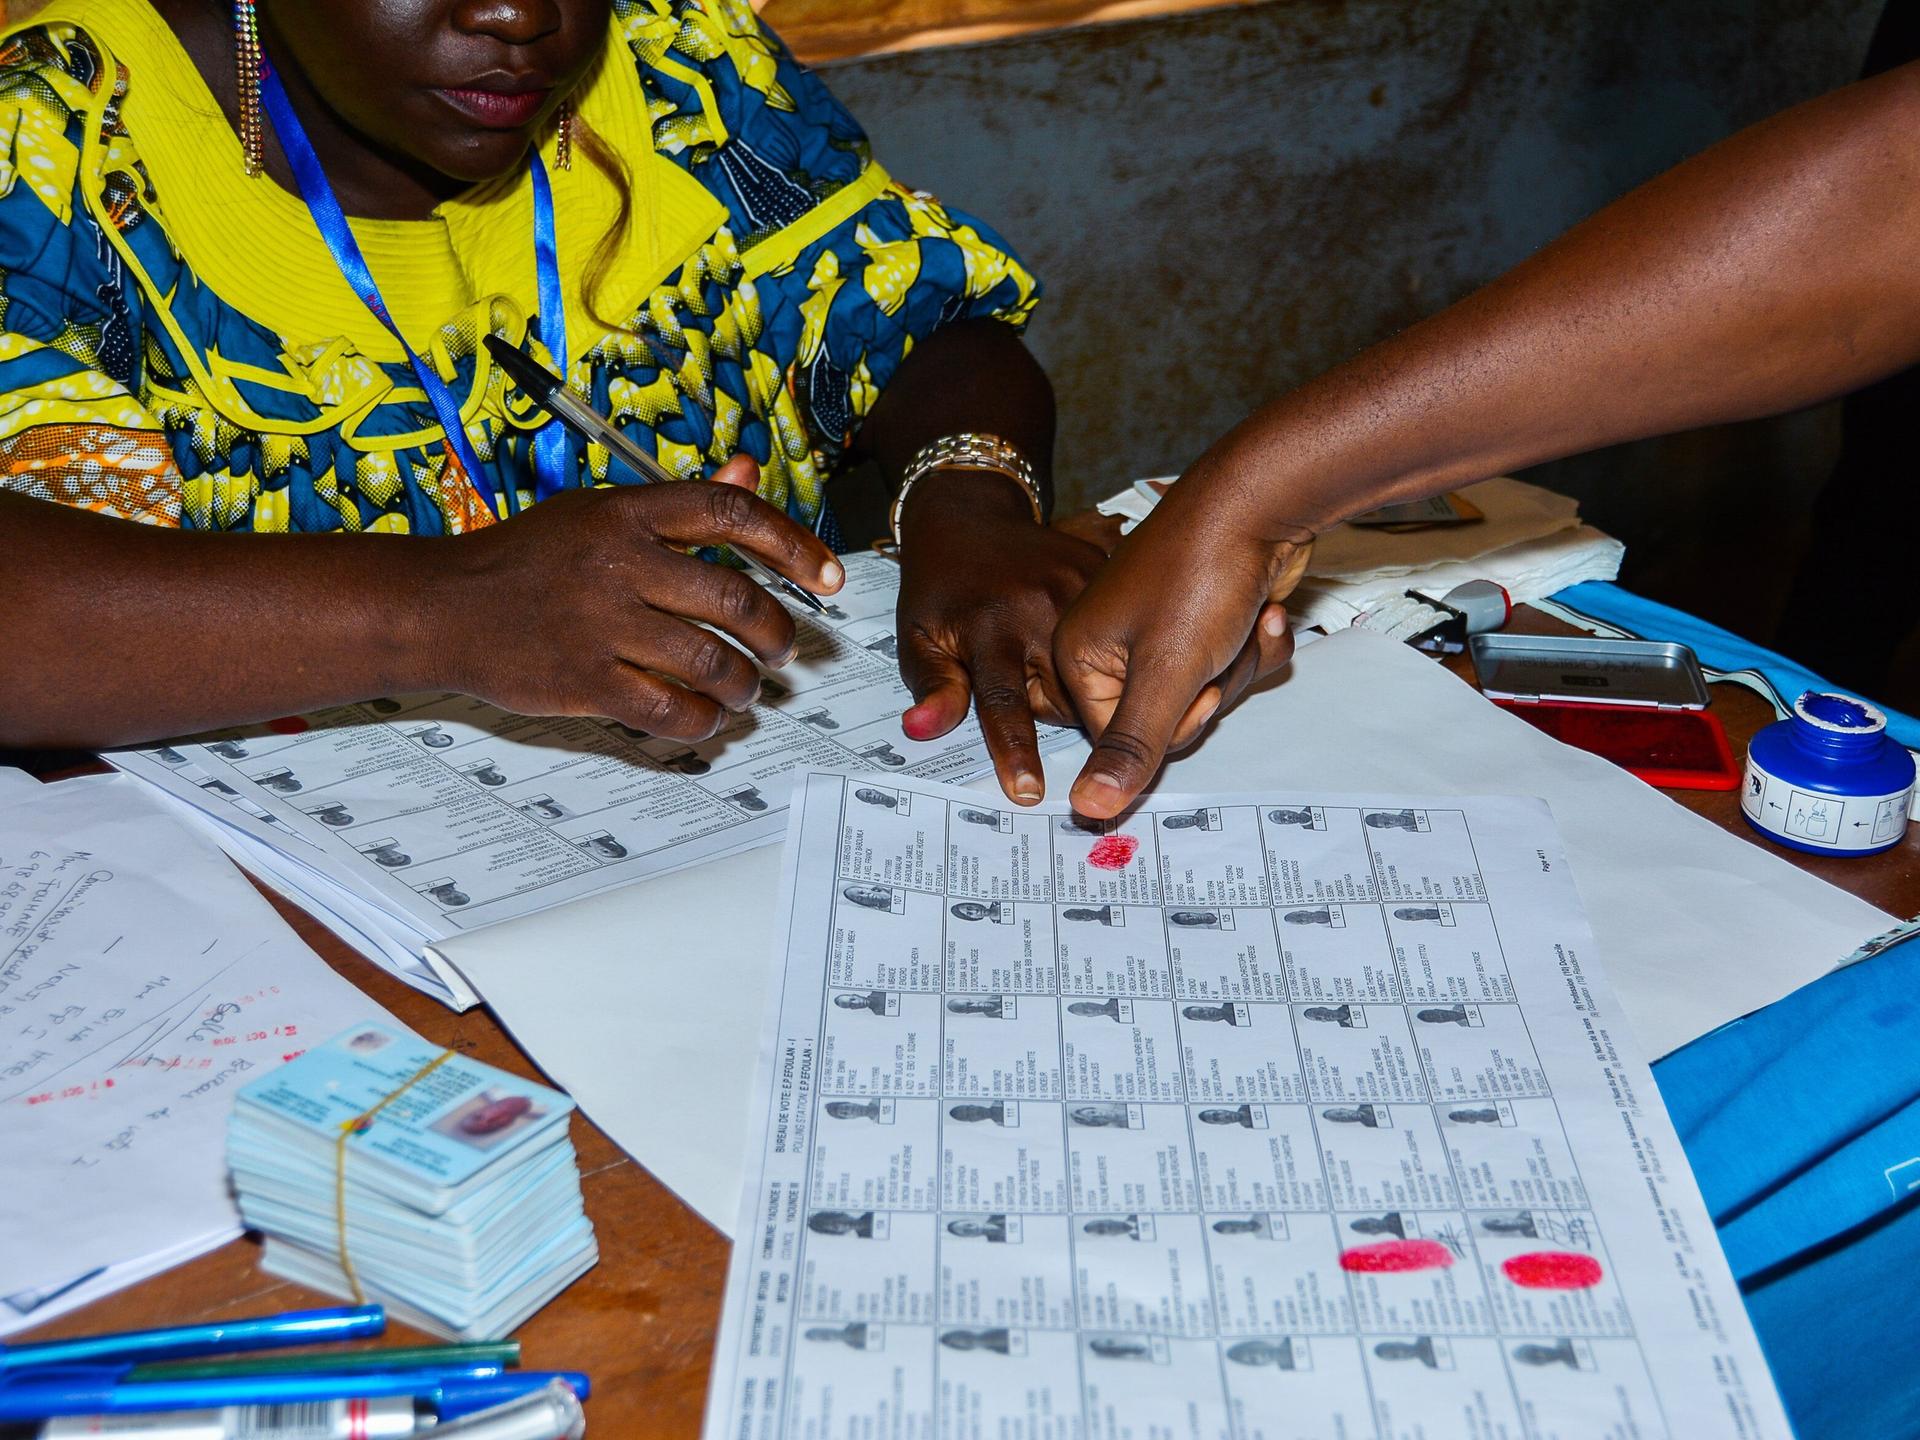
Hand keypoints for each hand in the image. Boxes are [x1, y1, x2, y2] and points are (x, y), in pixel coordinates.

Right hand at [442, 457, 842, 739]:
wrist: (441, 607)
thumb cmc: (525, 559)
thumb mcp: (599, 511)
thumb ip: (681, 502)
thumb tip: (750, 470)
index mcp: (627, 512)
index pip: (732, 514)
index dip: (794, 545)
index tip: (828, 576)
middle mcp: (619, 563)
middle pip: (735, 599)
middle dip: (778, 633)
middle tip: (783, 650)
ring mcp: (601, 624)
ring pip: (711, 662)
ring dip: (746, 684)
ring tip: (747, 689)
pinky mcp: (583, 681)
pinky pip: (670, 710)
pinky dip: (704, 720)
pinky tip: (709, 717)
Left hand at [895, 471, 1107, 803]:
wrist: (970, 515)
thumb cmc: (940, 587)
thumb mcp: (918, 636)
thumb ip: (932, 686)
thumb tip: (922, 730)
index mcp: (991, 628)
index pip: (1004, 704)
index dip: (1016, 751)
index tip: (1029, 792)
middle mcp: (1040, 608)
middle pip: (1064, 698)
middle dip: (1049, 706)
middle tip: (1023, 676)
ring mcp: (1080, 587)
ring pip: (1097, 672)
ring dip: (1076, 680)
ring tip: (1043, 654)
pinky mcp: (1104, 573)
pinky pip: (1118, 635)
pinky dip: (1106, 647)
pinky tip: (1084, 633)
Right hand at [1053, 476, 1311, 817]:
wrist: (1262, 499)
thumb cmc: (1202, 574)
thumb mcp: (1167, 673)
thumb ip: (1132, 746)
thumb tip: (1087, 811)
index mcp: (1081, 657)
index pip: (1122, 740)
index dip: (1174, 721)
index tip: (1196, 683)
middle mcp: (1112, 644)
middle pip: (1169, 719)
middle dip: (1214, 688)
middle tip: (1220, 645)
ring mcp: (1160, 630)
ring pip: (1208, 693)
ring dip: (1241, 663)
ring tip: (1247, 617)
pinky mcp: (1203, 618)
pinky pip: (1232, 662)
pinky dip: (1257, 642)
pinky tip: (1265, 610)